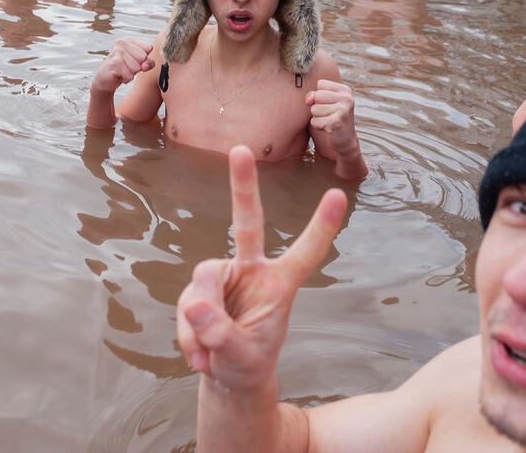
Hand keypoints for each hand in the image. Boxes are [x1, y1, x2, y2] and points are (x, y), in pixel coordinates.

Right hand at [91, 38, 153, 92]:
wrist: (105, 80)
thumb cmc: (123, 70)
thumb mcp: (139, 64)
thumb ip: (148, 62)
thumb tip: (144, 65)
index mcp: (129, 40)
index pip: (149, 48)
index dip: (144, 59)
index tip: (133, 61)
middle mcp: (122, 42)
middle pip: (143, 57)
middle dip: (137, 67)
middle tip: (126, 67)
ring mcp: (117, 52)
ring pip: (137, 67)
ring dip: (131, 73)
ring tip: (122, 71)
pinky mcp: (113, 63)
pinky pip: (129, 75)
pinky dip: (126, 78)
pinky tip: (118, 75)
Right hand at [177, 146, 347, 389]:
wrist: (226, 375)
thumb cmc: (247, 361)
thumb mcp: (241, 357)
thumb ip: (220, 334)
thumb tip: (193, 303)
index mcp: (280, 284)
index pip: (304, 252)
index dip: (321, 226)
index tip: (338, 194)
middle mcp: (253, 270)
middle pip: (247, 223)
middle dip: (243, 186)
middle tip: (240, 149)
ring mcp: (224, 277)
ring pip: (203, 283)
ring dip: (200, 323)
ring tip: (208, 355)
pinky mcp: (200, 289)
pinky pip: (187, 305)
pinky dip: (188, 334)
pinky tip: (198, 356)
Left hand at [306, 79, 359, 156]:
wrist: (345, 140)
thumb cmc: (332, 118)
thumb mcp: (324, 102)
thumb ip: (314, 95)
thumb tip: (309, 100)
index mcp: (345, 90)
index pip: (321, 84)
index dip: (320, 95)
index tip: (330, 104)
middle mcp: (347, 98)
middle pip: (317, 95)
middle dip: (318, 107)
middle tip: (329, 115)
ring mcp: (343, 110)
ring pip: (314, 109)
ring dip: (318, 118)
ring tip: (329, 121)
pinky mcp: (336, 122)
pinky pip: (314, 121)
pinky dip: (318, 126)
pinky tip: (328, 128)